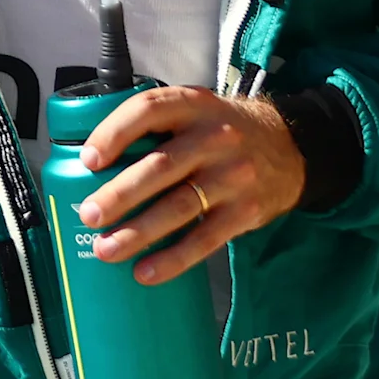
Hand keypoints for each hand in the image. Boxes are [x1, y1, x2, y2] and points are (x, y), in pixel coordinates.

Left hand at [74, 87, 304, 284]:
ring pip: (179, 207)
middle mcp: (215, 137)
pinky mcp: (246, 211)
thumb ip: (156, 126)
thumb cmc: (224, 132)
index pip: (149, 110)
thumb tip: (93, 165)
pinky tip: (145, 272)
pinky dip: (173, 258)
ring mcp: (233, 176)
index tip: (89, 160)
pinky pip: (205, 239)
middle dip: (120, 194)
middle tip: (90, 215)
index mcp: (193, 106)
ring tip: (107, 249)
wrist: (290, 148)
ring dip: (139, 232)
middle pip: (161, 166)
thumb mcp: (196, 111)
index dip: (115, 133)